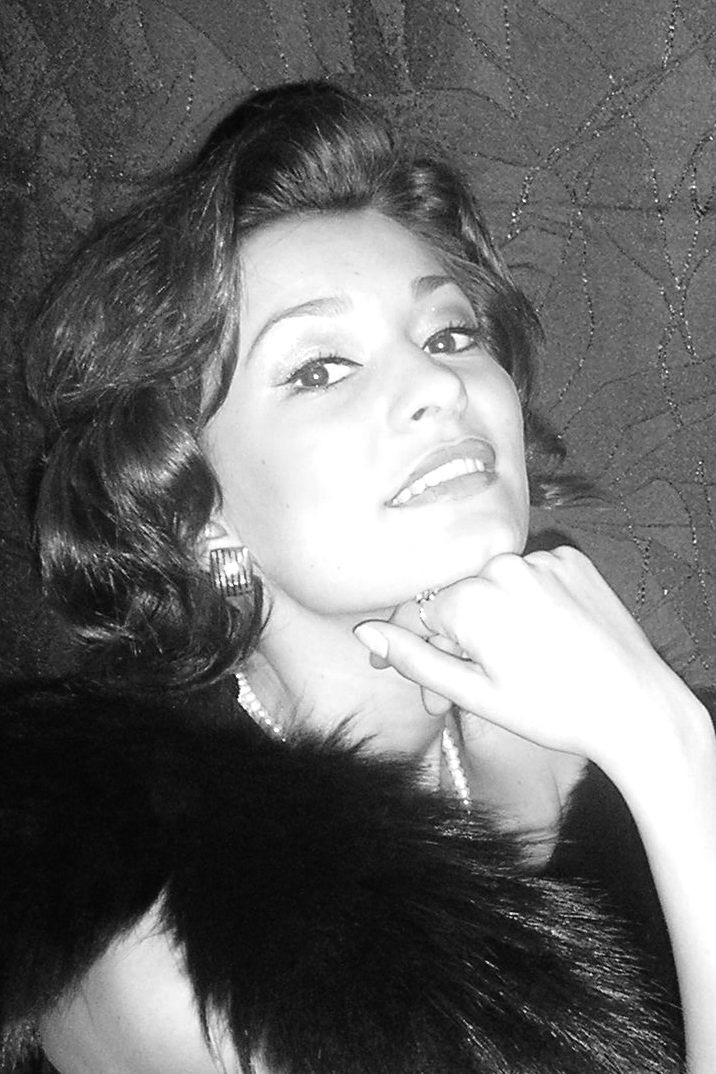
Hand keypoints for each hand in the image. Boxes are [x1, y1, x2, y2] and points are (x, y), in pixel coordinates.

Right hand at [355, 547, 702, 782]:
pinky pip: (531, 575)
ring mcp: (542, 558)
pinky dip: (531, 601)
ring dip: (496, 618)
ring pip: (494, 585)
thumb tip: (363, 633)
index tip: (430, 691)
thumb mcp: (473, 694)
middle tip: (475, 686)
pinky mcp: (573, 558)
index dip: (425, 655)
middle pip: (458, 596)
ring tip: (520, 662)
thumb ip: (414, 659)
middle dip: (459, 639)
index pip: (423, 614)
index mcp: (472, 597)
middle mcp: (504, 564)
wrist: (636, 707)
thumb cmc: (551, 709)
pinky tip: (549, 636)